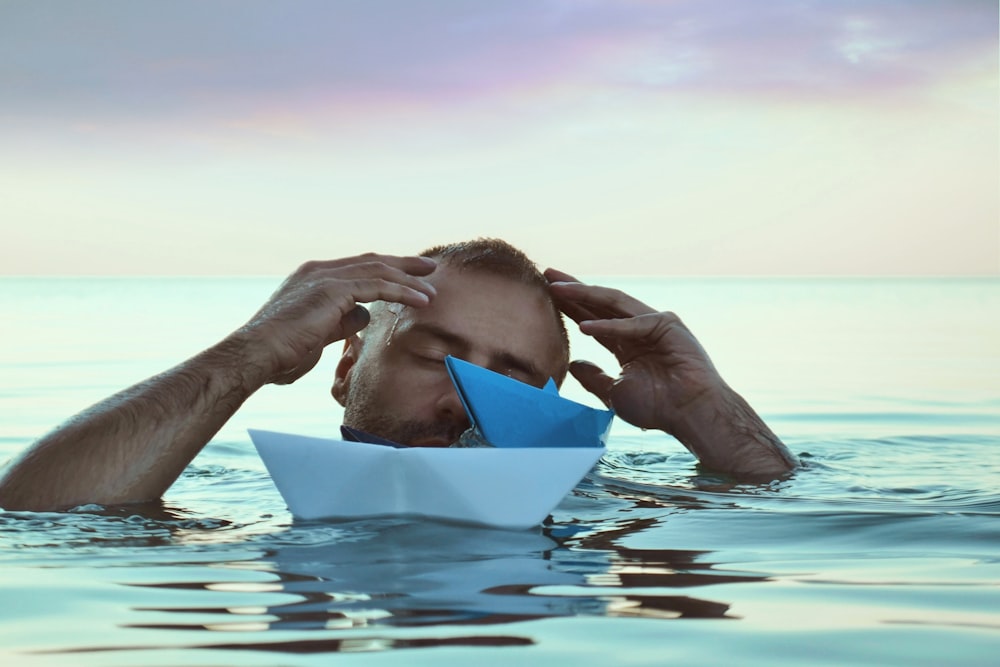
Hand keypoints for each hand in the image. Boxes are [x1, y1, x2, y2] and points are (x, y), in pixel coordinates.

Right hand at [237, 254, 437, 385]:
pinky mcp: (333, 290)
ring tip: (432, 290)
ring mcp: (325, 277)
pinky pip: (378, 286)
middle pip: (371, 261)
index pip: (357, 268)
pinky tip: (421, 301)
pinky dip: (403, 292)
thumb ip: (340, 322)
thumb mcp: (318, 335)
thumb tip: (362, 316)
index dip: (386, 270)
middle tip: (429, 268)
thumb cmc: (280, 354)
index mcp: (312, 278)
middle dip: (403, 265)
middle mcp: (318, 271)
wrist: (255, 355)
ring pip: (379, 271)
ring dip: (409, 280)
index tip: (409, 276)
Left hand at [544, 269, 724, 433]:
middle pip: (600, 303)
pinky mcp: (667, 326)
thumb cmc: (658, 407)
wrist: (690, 415)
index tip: (545, 295)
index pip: (593, 318)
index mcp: (628, 344)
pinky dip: (609, 325)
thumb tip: (573, 365)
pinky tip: (585, 326)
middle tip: (547, 275)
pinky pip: (633, 324)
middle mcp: (640, 329)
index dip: (569, 306)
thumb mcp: (614, 392)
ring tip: (557, 288)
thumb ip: (594, 378)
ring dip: (585, 294)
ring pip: (614, 304)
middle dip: (573, 289)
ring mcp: (655, 324)